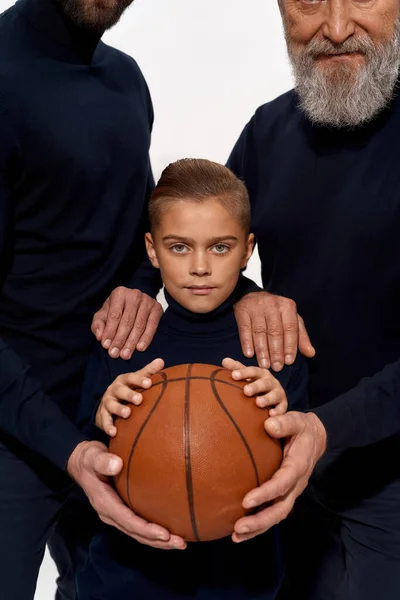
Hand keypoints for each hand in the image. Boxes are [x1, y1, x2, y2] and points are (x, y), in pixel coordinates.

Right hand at [67, 440, 185, 549]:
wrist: (82, 463)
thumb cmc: (89, 459)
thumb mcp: (92, 457)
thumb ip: (102, 461)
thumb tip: (117, 464)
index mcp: (104, 503)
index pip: (127, 521)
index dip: (146, 530)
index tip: (164, 534)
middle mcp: (110, 514)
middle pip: (136, 533)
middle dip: (158, 541)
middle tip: (180, 543)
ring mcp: (116, 514)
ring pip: (139, 533)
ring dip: (159, 541)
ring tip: (180, 542)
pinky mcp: (122, 510)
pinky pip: (139, 525)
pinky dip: (155, 531)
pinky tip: (171, 529)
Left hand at [91, 287, 162, 360]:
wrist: (135, 303)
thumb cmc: (116, 310)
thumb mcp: (103, 315)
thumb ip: (98, 325)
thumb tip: (100, 336)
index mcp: (119, 293)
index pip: (114, 315)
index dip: (109, 332)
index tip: (106, 346)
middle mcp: (134, 295)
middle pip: (127, 321)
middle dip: (120, 340)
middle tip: (115, 354)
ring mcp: (148, 301)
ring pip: (139, 325)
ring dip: (131, 342)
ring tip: (125, 355)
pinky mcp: (157, 308)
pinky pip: (152, 326)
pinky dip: (146, 338)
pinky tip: (140, 348)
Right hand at [96, 358, 164, 435]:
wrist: (108, 402)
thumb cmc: (128, 389)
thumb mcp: (137, 379)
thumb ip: (148, 372)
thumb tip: (161, 361)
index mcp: (124, 380)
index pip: (131, 378)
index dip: (139, 380)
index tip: (149, 383)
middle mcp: (114, 389)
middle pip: (120, 390)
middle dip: (129, 394)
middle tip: (139, 399)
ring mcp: (108, 402)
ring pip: (111, 405)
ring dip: (119, 409)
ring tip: (127, 414)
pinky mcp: (102, 415)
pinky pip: (104, 421)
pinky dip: (108, 426)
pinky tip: (113, 432)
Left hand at [222, 358, 287, 415]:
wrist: (272, 397)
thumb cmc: (255, 384)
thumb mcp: (247, 376)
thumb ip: (236, 369)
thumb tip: (225, 360)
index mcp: (261, 374)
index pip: (253, 371)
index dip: (244, 372)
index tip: (233, 375)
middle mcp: (271, 382)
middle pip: (264, 383)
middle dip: (256, 386)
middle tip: (246, 391)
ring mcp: (278, 393)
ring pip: (274, 395)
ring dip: (267, 398)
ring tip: (258, 403)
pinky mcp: (282, 405)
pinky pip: (281, 409)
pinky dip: (278, 411)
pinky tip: (271, 415)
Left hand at [232, 411, 325, 542]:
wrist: (316, 438)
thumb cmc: (302, 428)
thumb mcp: (297, 420)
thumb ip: (285, 422)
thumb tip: (268, 424)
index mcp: (298, 467)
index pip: (282, 484)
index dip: (265, 494)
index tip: (246, 501)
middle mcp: (296, 484)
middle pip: (280, 509)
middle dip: (260, 521)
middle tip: (238, 528)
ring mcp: (291, 492)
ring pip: (276, 516)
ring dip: (257, 528)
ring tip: (236, 536)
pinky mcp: (285, 494)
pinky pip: (272, 512)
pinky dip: (258, 524)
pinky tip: (240, 530)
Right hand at [234, 292, 314, 370]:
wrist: (253, 296)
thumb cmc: (276, 313)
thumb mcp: (292, 321)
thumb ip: (301, 337)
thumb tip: (311, 354)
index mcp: (288, 307)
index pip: (290, 328)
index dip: (290, 346)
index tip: (288, 362)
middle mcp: (272, 305)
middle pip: (275, 331)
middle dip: (276, 351)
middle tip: (276, 367)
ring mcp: (256, 307)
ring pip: (260, 332)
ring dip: (262, 350)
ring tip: (264, 365)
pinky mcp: (242, 310)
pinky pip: (245, 329)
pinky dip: (247, 342)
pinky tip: (249, 354)